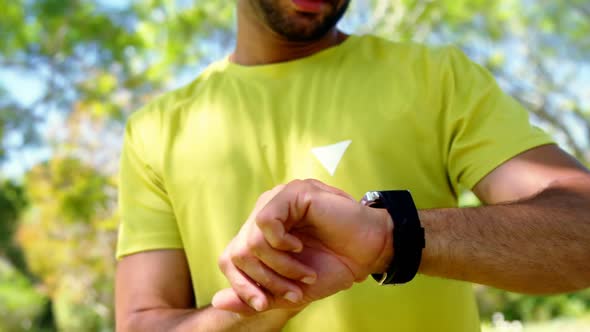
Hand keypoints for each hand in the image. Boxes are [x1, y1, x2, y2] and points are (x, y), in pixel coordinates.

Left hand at [213, 179, 392, 313]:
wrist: (368, 252)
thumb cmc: (332, 266)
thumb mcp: (290, 290)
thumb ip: (256, 296)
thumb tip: (218, 302)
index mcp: (261, 233)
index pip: (230, 258)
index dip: (241, 285)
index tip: (263, 303)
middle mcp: (264, 213)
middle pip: (238, 253)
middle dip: (265, 281)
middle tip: (293, 291)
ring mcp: (276, 200)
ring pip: (251, 241)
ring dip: (279, 267)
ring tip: (304, 273)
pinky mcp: (292, 194)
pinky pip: (266, 222)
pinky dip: (281, 244)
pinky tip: (299, 247)